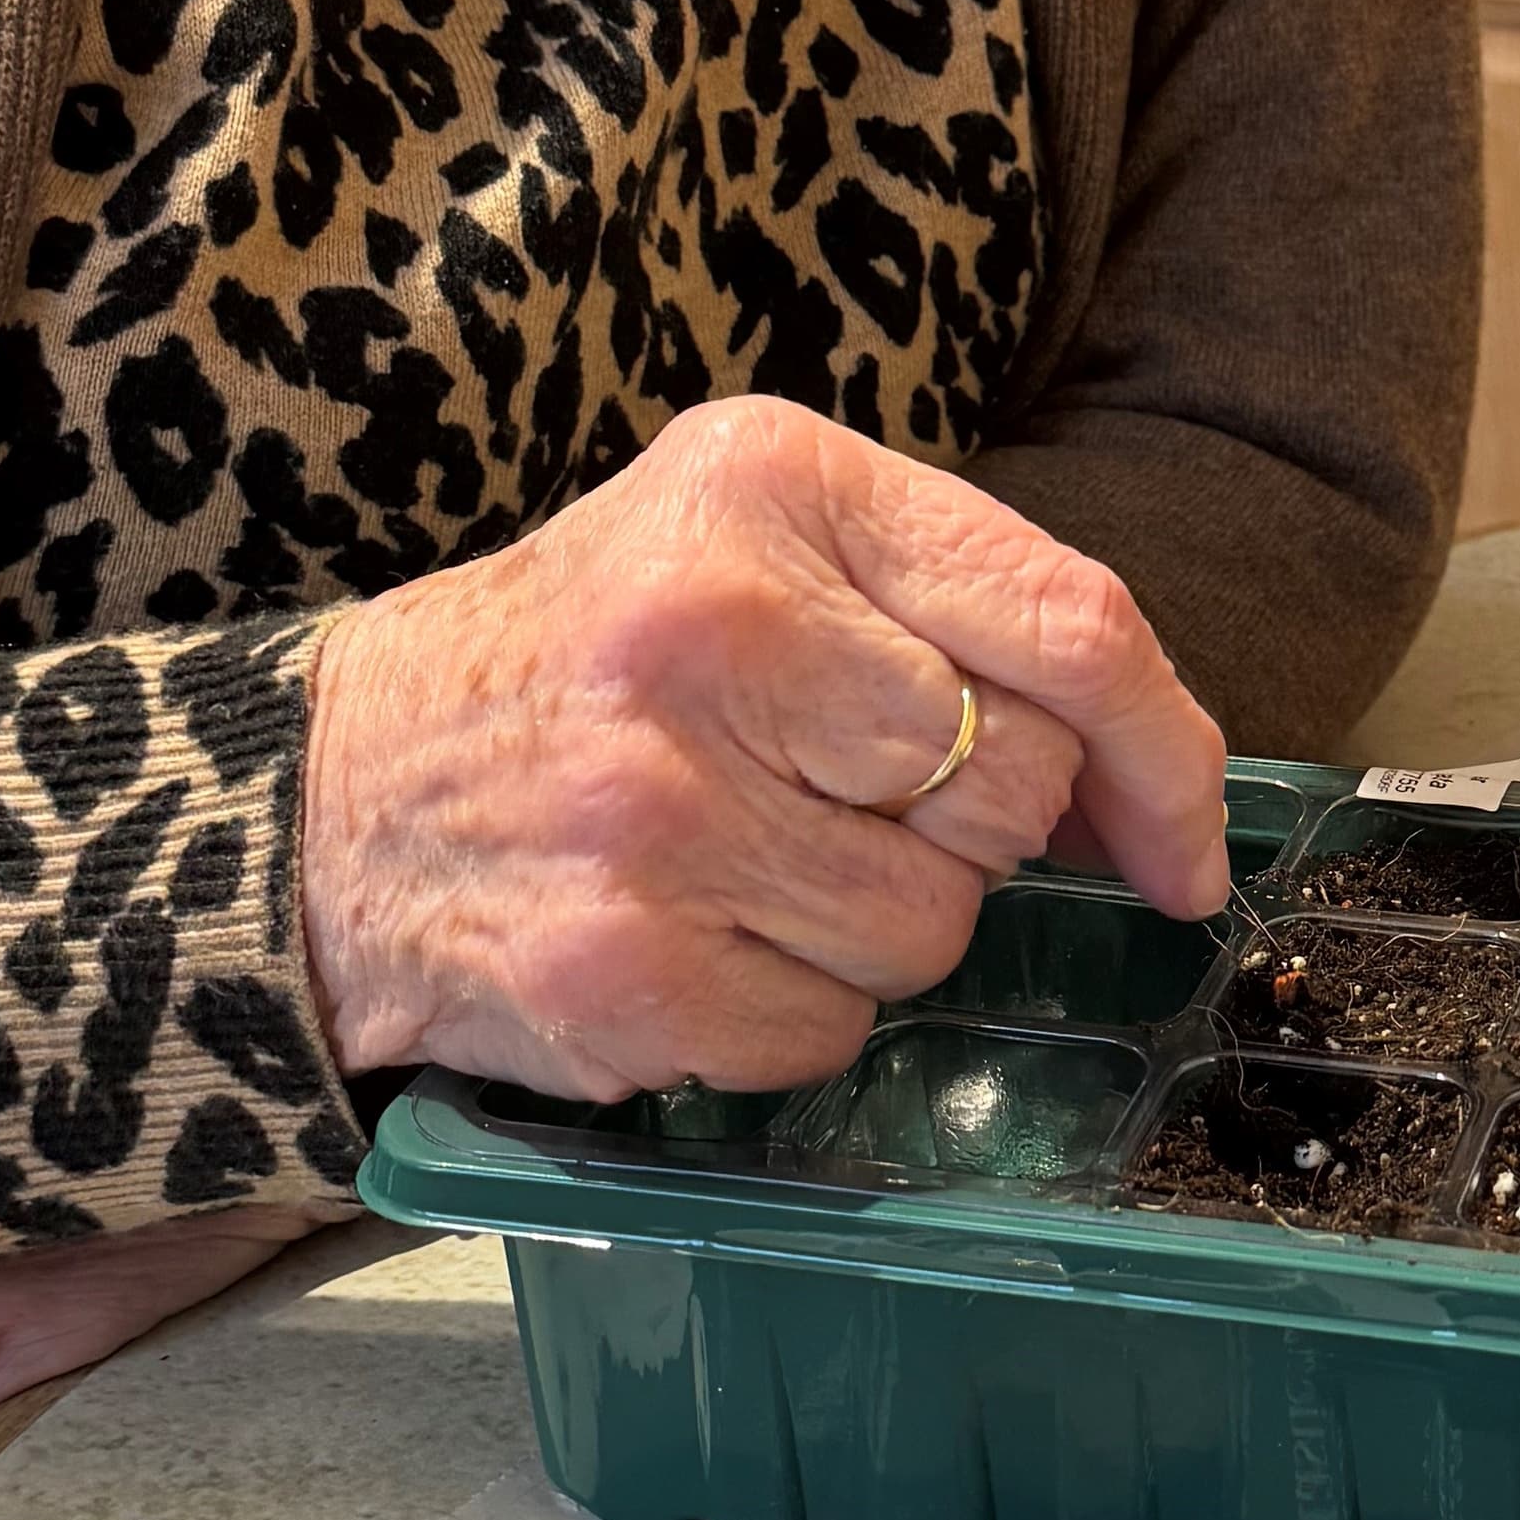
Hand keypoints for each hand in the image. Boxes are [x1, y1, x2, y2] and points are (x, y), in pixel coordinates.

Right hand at [301, 396, 1229, 1095]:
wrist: (334, 798)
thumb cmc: (584, 669)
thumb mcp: (744, 542)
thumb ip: (949, 610)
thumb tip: (1146, 784)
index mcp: (768, 487)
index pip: (1068, 622)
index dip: (1166, 753)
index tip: (1184, 842)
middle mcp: (715, 631)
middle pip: (1013, 786)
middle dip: (962, 824)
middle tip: (825, 796)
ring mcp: (662, 811)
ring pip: (933, 925)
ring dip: (868, 926)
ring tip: (736, 862)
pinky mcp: (626, 969)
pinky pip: (829, 1032)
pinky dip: (785, 1014)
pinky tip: (688, 942)